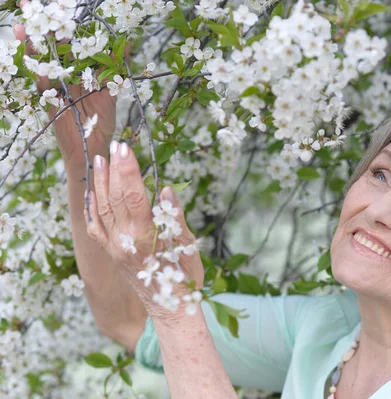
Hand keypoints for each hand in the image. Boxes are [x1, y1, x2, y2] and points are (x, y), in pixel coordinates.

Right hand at [13, 14, 115, 167]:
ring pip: (40, 64)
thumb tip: (126, 47)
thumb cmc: (101, 123)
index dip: (65, 27)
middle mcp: (64, 79)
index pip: (69, 44)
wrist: (94, 149)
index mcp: (78, 73)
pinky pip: (43, 88)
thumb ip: (114, 71)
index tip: (60, 8)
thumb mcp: (110, 93)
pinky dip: (40, 76)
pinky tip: (35, 62)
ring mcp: (54, 90)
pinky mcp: (50, 104)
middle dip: (41, 28)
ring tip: (23, 27)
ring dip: (31, 46)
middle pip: (50, 49)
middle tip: (30, 5)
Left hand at [84, 140, 203, 320]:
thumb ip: (174, 218)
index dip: (128, 170)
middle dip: (114, 169)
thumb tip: (165, 190)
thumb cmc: (185, 277)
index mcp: (145, 236)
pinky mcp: (111, 253)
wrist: (170, 308)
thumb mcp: (187, 247)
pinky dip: (91, 208)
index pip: (132, 195)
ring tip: (99, 160)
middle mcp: (124, 240)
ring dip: (100, 183)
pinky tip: (91, 193)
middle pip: (114, 197)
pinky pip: (95, 228)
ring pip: (102, 209)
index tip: (126, 148)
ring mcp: (114, 247)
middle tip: (115, 145)